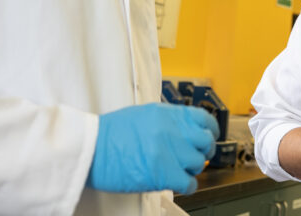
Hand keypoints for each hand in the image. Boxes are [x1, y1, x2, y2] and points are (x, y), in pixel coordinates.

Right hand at [87, 103, 218, 193]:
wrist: (90, 149)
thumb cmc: (110, 134)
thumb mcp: (142, 115)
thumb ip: (166, 120)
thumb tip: (182, 130)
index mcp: (167, 114)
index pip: (204, 118)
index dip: (209, 130)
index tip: (207, 136)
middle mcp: (172, 130)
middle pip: (205, 142)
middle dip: (203, 151)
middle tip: (194, 157)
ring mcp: (169, 151)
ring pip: (197, 163)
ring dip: (190, 169)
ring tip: (178, 170)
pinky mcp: (164, 173)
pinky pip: (189, 183)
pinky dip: (185, 186)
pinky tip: (176, 184)